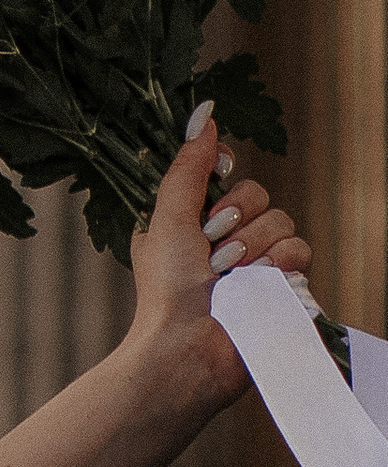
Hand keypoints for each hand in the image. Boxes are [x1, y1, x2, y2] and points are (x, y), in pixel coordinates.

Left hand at [128, 109, 311, 409]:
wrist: (189, 349)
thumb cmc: (166, 291)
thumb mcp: (167, 218)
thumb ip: (188, 168)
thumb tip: (204, 117)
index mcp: (194, 220)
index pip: (229, 175)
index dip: (226, 177)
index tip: (216, 180)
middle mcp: (227, 238)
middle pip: (260, 194)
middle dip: (236, 219)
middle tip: (212, 249)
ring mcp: (257, 262)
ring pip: (283, 222)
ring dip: (254, 249)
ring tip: (228, 278)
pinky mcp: (281, 286)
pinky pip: (300, 252)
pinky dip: (277, 269)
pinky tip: (256, 291)